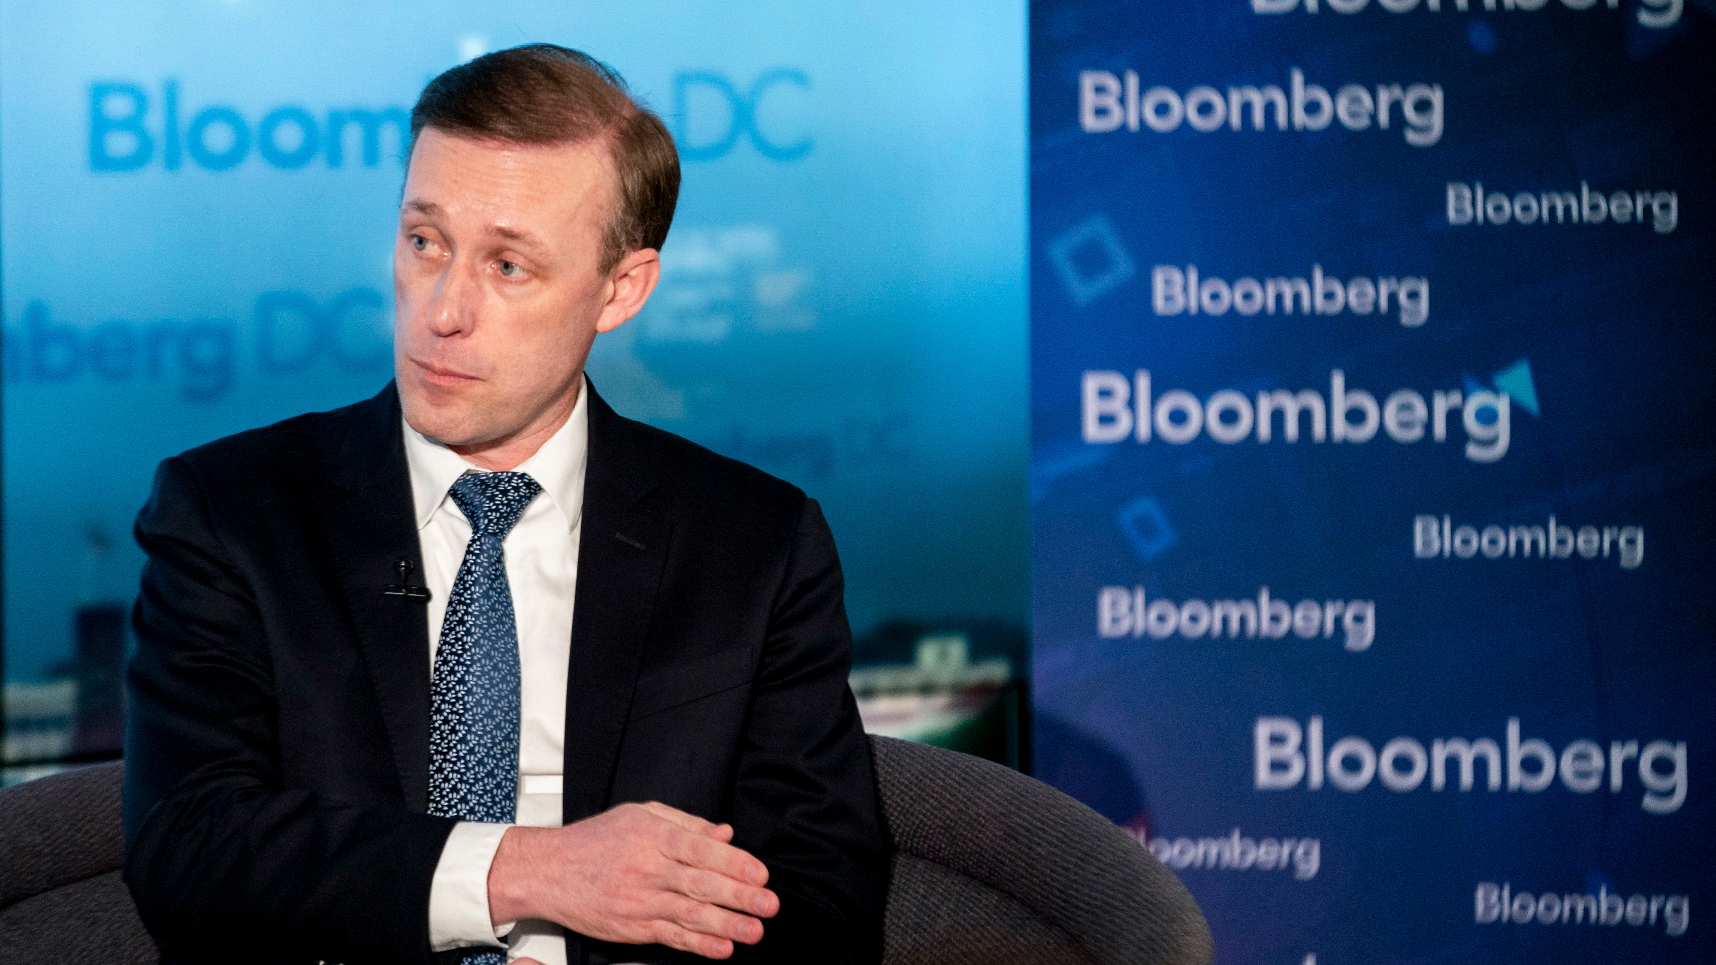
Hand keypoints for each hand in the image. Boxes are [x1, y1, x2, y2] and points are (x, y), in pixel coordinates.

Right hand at [487, 801, 778, 958]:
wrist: (548, 870)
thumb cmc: (595, 840)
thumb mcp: (640, 815)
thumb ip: (686, 823)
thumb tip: (725, 833)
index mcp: (653, 835)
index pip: (702, 849)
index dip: (734, 862)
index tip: (760, 874)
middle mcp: (648, 868)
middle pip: (701, 883)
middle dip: (740, 896)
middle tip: (769, 904)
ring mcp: (639, 900)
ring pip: (690, 914)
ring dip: (726, 925)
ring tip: (754, 931)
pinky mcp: (632, 926)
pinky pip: (671, 936)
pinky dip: (698, 944)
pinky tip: (721, 948)